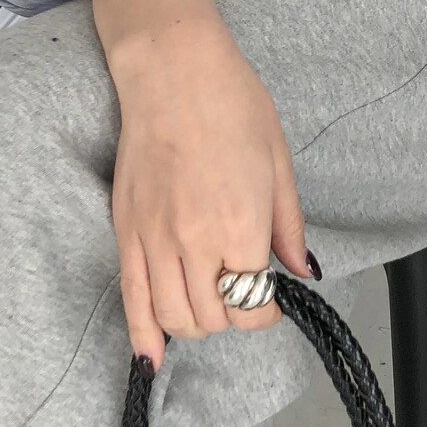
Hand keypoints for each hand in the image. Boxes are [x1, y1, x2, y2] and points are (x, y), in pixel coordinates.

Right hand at [86, 0, 314, 368]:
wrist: (174, 71)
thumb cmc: (233, 105)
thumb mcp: (280, 163)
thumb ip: (289, 226)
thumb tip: (300, 269)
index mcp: (240, 227)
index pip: (253, 305)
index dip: (267, 313)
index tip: (272, 300)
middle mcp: (194, 243)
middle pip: (212, 318)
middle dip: (233, 316)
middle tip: (243, 293)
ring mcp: (154, 239)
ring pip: (173, 317)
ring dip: (196, 323)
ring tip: (209, 304)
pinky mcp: (126, 231)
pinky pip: (131, 298)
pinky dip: (143, 334)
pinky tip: (152, 355)